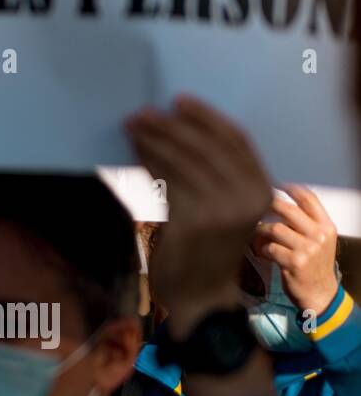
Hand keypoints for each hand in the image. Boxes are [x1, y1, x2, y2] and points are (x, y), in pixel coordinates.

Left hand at [126, 95, 272, 328]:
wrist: (201, 295)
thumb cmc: (207, 246)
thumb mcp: (222, 207)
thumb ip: (212, 173)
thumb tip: (172, 126)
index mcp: (262, 189)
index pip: (236, 140)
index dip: (207, 116)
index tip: (179, 100)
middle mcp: (247, 197)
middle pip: (205, 145)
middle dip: (171, 125)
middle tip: (143, 111)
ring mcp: (221, 210)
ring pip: (182, 160)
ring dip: (154, 138)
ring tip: (132, 124)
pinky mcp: (192, 221)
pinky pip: (166, 180)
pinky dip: (148, 160)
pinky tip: (134, 149)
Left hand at [254, 185, 338, 316]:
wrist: (320, 294)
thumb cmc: (314, 265)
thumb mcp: (318, 241)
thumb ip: (305, 223)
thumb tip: (277, 202)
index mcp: (326, 227)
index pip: (309, 198)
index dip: (291, 188)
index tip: (276, 183)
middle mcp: (319, 235)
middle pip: (287, 209)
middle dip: (267, 206)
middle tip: (255, 207)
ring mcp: (308, 249)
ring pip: (274, 228)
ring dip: (260, 232)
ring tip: (258, 238)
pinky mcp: (295, 262)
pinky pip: (269, 247)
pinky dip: (261, 249)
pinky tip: (263, 253)